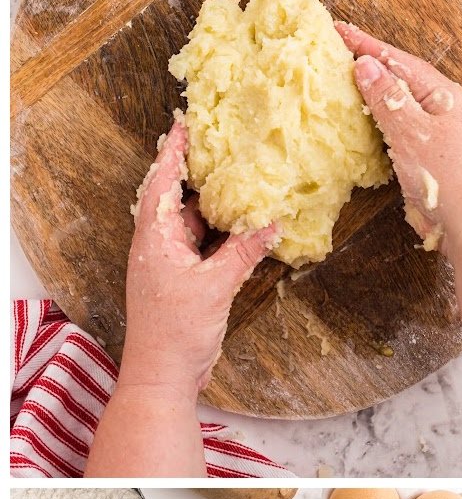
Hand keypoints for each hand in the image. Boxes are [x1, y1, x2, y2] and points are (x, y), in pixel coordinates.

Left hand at [122, 117, 277, 396]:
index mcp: (155, 237)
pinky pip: (202, 246)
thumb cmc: (175, 332)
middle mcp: (157, 244)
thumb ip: (243, 252)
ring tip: (236, 178)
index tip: (185, 122)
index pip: (163, 181)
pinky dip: (220, 233)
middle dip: (196, 170)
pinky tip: (242, 226)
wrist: (161, 376)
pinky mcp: (182, 281)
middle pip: (176, 196)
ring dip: (212, 203)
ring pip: (191, 222)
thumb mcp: (215, 287)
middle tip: (219, 144)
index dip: (175, 151)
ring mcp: (169, 263)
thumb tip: (271, 223)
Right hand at [336, 22, 461, 257]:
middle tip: (335, 47)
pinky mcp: (426, 155)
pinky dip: (376, 120)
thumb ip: (388, 98)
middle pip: (398, 77)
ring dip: (371, 91)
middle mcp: (440, 108)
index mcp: (442, 94)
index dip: (366, 45)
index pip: (397, 60)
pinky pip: (397, 127)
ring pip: (397, 103)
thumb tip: (364, 64)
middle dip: (368, 62)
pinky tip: (360, 120)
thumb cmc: (449, 178)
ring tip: (342, 78)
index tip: (336, 28)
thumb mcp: (413, 132)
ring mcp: (434, 132)